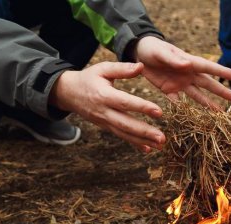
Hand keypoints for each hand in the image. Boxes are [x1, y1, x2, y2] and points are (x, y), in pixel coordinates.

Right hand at [49, 62, 163, 151]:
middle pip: (126, 124)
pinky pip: (122, 136)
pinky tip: (148, 149)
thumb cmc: (88, 78)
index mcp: (104, 95)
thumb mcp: (102, 69)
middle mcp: (104, 112)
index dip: (142, 107)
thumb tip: (141, 66)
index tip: (159, 112)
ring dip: (143, 141)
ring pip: (125, 133)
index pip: (125, 103)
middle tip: (162, 138)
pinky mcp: (106, 127)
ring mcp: (105, 122)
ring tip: (160, 145)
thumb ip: (122, 68)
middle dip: (145, 132)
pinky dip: (135, 144)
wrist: (68, 93)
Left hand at [134, 37, 230, 108]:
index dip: (222, 72)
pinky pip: (179, 102)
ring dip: (208, 105)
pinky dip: (185, 111)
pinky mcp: (169, 91)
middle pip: (208, 84)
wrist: (139, 54)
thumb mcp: (161, 53)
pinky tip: (193, 121)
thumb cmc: (152, 48)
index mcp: (188, 62)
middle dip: (221, 91)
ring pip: (197, 96)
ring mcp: (180, 84)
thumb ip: (173, 60)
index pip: (208, 67)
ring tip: (220, 114)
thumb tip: (188, 64)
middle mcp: (188, 74)